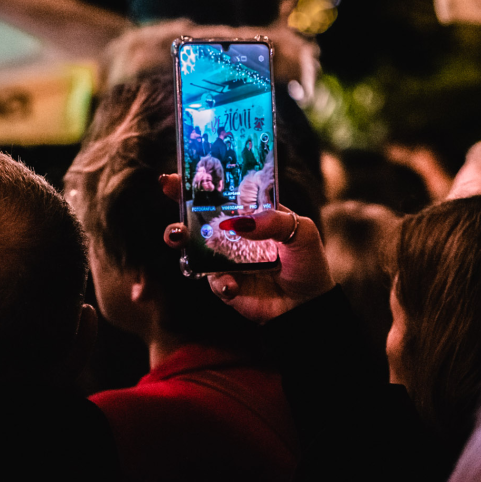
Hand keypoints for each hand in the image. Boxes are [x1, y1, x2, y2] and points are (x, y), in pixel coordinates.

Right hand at [159, 174, 334, 323]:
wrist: (307, 304)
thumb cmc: (306, 260)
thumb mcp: (300, 231)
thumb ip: (273, 221)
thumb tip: (241, 223)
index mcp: (248, 212)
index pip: (220, 192)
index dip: (196, 183)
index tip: (175, 177)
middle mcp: (231, 233)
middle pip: (196, 216)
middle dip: (178, 208)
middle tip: (172, 203)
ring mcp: (224, 259)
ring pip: (192, 247)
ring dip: (180, 239)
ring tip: (180, 238)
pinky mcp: (225, 284)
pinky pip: (213, 281)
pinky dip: (221, 282)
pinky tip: (233, 286)